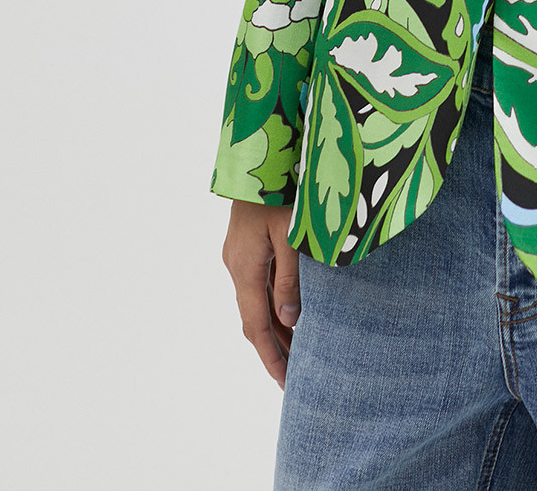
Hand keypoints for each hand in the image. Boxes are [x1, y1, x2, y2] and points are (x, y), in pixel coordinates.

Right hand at [221, 200, 301, 387]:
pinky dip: (273, 303)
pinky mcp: (246, 246)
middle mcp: (237, 266)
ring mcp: (239, 255)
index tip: (285, 382)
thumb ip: (290, 277)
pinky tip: (290, 313)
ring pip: (256, 302)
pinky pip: (258, 284)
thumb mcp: (290, 234)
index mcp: (245, 267)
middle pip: (254, 318)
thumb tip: (290, 318)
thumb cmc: (279, 190)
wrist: (257, 153)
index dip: (271, 356)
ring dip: (275, 326)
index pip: (257, 325)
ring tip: (298, 352)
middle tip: (294, 376)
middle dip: (273, 348)